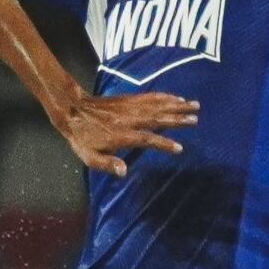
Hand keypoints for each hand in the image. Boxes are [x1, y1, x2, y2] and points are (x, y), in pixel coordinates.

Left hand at [55, 91, 198, 176]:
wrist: (72, 109)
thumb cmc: (82, 137)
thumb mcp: (88, 156)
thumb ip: (106, 163)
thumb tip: (124, 172)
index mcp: (121, 134)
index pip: (147, 139)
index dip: (163, 143)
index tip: (179, 148)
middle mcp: (129, 119)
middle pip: (157, 118)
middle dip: (177, 118)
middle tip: (196, 119)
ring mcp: (129, 107)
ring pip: (156, 105)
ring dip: (176, 105)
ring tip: (194, 105)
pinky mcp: (128, 99)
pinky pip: (149, 97)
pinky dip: (163, 96)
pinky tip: (175, 97)